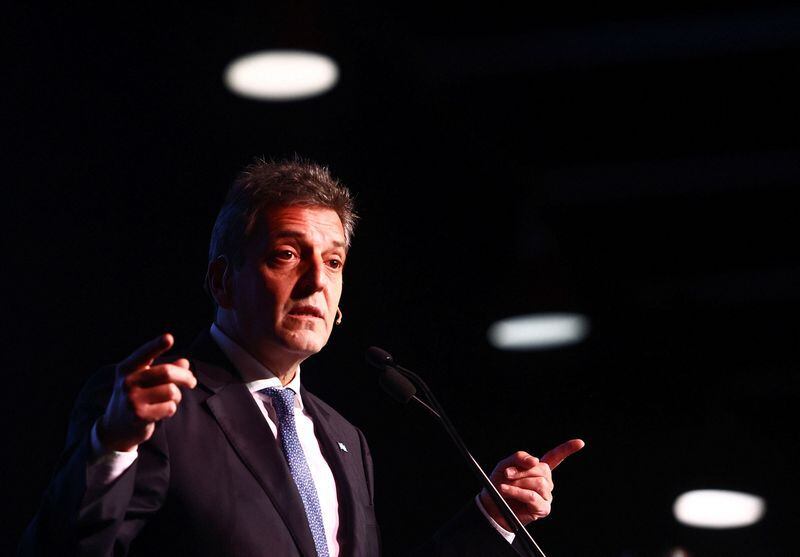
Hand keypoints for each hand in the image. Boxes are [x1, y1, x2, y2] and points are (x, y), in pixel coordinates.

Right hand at [98, 334, 196, 451]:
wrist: (116, 428)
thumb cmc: (136, 397)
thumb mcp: (145, 381)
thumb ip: (164, 370)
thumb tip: (185, 362)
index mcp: (127, 368)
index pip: (144, 353)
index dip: (157, 345)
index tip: (168, 338)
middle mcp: (127, 381)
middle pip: (167, 372)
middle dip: (185, 377)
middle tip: (192, 382)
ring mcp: (132, 399)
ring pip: (171, 391)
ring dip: (177, 396)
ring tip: (169, 400)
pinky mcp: (139, 416)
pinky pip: (170, 407)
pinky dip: (171, 409)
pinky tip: (161, 412)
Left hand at [480, 439, 584, 529]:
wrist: (491, 505)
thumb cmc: (499, 483)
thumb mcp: (506, 465)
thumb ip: (519, 458)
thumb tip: (535, 461)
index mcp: (538, 469)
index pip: (555, 457)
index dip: (567, 449)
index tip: (580, 442)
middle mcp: (546, 482)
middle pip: (542, 470)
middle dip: (523, 471)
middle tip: (507, 474)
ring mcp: (546, 496)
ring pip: (538, 483)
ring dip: (518, 483)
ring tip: (505, 486)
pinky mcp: (542, 509)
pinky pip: (532, 497)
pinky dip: (517, 492)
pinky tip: (506, 490)